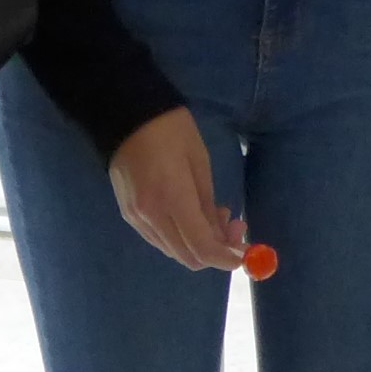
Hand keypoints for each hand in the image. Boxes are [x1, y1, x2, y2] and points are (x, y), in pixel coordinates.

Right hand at [107, 107, 247, 270]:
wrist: (125, 114)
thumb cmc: (171, 130)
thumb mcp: (200, 163)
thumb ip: (209, 206)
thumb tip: (222, 239)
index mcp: (171, 198)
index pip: (202, 248)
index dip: (226, 258)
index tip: (245, 254)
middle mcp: (150, 216)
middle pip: (188, 257)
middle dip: (215, 252)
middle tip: (234, 226)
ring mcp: (135, 217)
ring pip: (174, 251)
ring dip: (198, 244)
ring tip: (214, 215)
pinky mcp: (128, 214)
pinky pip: (160, 239)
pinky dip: (181, 237)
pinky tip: (190, 214)